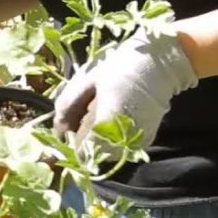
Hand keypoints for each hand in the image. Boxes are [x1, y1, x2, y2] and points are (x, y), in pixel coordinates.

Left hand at [53, 28, 198, 150]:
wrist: (160, 63)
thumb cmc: (120, 67)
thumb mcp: (87, 81)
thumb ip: (67, 107)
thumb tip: (57, 131)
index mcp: (106, 124)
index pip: (80, 152)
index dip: (70, 143)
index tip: (68, 129)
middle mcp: (123, 139)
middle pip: (93, 154)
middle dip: (83, 140)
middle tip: (85, 115)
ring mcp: (136, 142)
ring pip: (106, 153)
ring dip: (98, 140)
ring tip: (102, 112)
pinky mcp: (145, 141)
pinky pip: (120, 147)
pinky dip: (112, 138)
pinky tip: (115, 117)